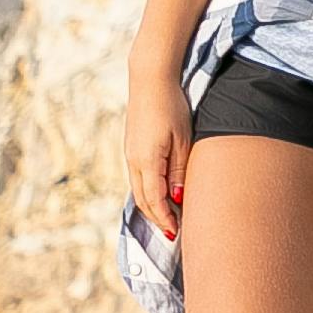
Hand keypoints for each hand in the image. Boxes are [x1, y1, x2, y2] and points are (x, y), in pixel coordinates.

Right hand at [123, 75, 194, 238]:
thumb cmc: (171, 106)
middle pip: (143, 200)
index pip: (155, 200)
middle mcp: (133, 161)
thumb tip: (177, 198)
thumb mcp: (182, 139)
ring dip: (152, 207)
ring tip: (167, 219)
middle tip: (173, 233)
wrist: (150, 80)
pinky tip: (160, 195)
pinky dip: (148, 192)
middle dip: (157, 218)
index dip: (165, 219)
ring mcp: (130, 154)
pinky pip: (138, 178)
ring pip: (138, 190)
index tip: (177, 233)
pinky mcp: (132, 147)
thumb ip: (179, 170)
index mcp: (146, 161)